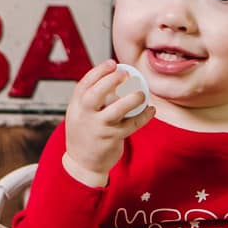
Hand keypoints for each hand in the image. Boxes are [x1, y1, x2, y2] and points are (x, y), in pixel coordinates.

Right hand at [64, 59, 152, 179]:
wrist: (82, 164)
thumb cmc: (84, 135)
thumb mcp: (78, 115)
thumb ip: (89, 99)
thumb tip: (111, 79)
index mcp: (76, 107)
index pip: (84, 85)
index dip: (98, 72)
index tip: (112, 63)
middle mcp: (85, 116)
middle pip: (96, 94)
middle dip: (111, 80)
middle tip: (125, 73)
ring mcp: (99, 128)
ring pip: (117, 110)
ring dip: (131, 99)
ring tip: (141, 93)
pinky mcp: (112, 139)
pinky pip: (131, 125)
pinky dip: (143, 116)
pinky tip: (151, 110)